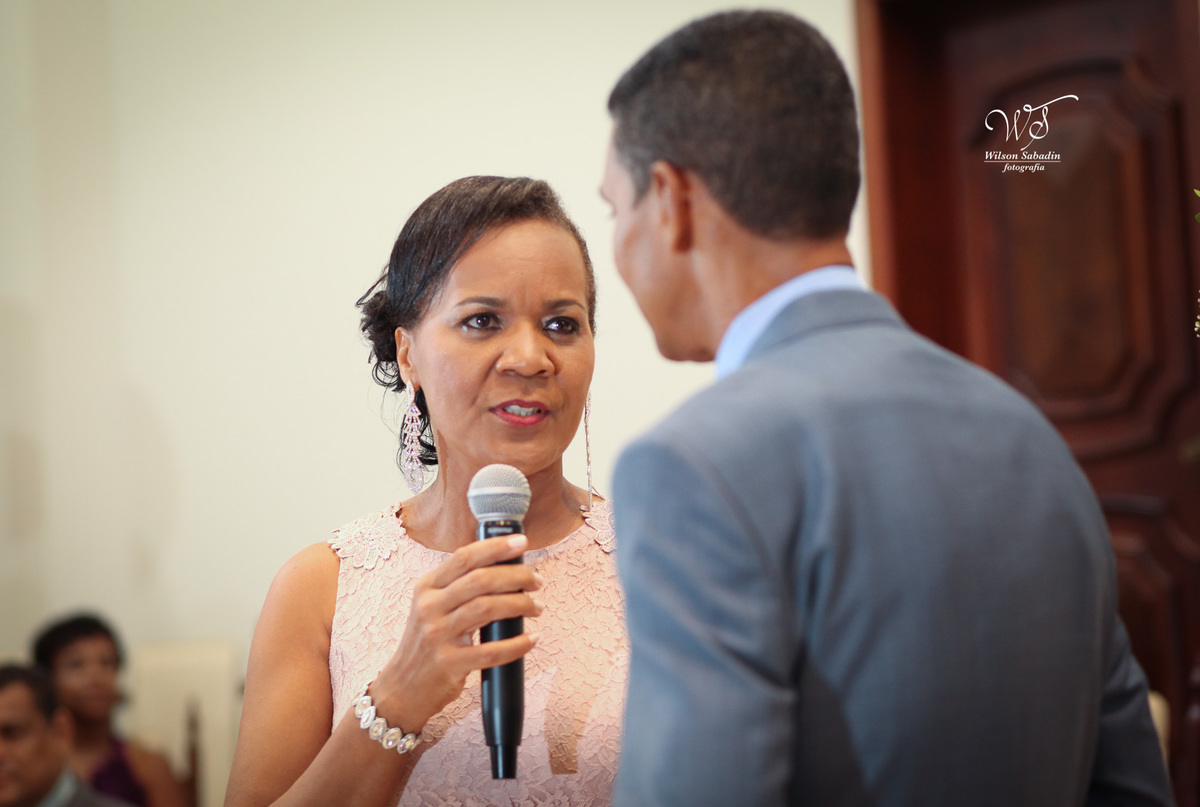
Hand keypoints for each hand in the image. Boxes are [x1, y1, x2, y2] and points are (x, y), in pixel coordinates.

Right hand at [369, 534, 543, 733]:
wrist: (401, 688)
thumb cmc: (426, 643)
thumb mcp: (431, 607)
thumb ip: (458, 587)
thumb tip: (505, 567)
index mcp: (426, 587)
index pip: (464, 557)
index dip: (495, 547)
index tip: (522, 543)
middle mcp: (429, 607)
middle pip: (480, 580)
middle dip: (516, 577)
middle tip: (537, 581)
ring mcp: (437, 635)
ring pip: (487, 609)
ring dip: (520, 605)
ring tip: (537, 607)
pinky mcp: (449, 663)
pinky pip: (491, 651)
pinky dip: (517, 644)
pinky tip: (531, 639)